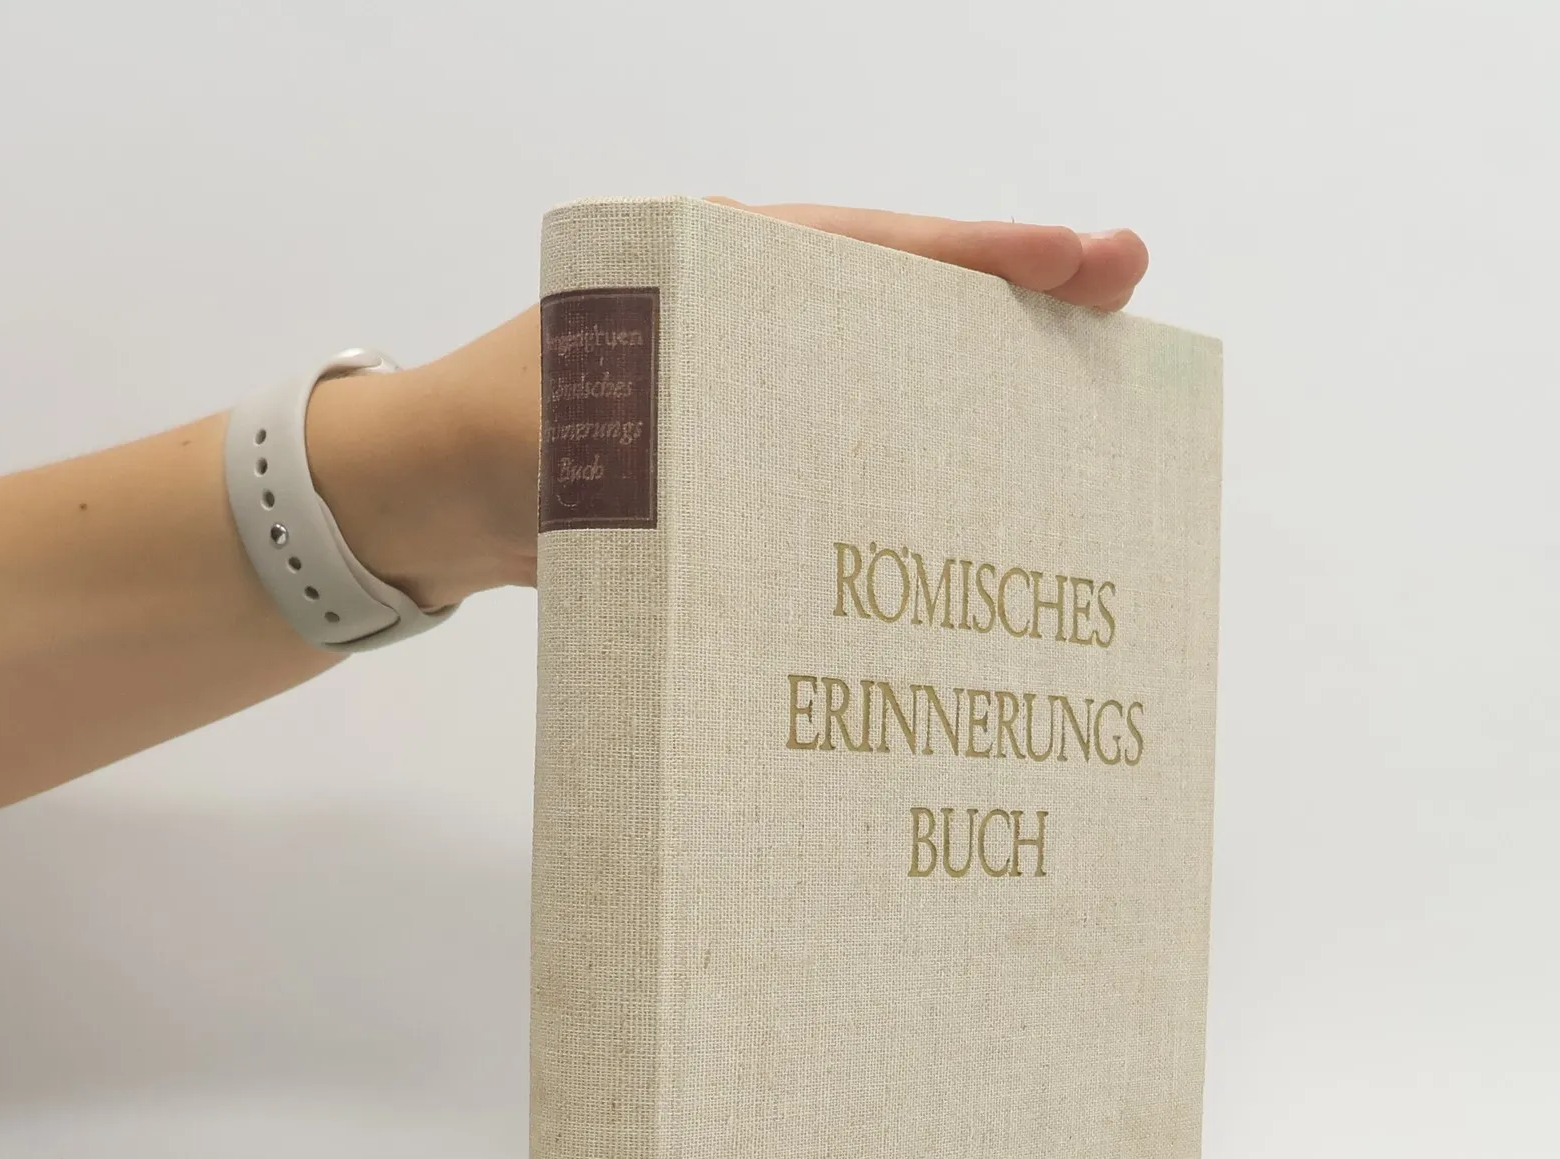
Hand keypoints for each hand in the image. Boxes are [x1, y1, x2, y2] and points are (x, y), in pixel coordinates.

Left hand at [311, 203, 1149, 609]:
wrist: (434, 502)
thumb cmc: (497, 436)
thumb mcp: (578, 424)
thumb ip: (666, 427)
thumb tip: (769, 465)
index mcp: (721, 270)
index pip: (873, 250)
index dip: (981, 255)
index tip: (1081, 257)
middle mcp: (755, 316)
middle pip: (909, 300)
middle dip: (1013, 301)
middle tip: (1124, 291)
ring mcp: (760, 386)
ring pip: (895, 374)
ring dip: (984, 390)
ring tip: (1089, 403)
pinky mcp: (753, 455)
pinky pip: (855, 449)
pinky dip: (921, 468)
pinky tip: (987, 506)